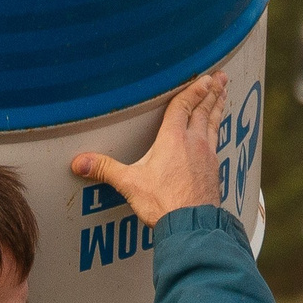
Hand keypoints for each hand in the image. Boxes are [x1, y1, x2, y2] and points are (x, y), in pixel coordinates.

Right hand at [72, 73, 226, 225]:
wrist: (192, 225)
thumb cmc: (163, 203)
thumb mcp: (130, 183)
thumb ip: (106, 169)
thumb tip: (79, 162)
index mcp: (174, 138)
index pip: (184, 106)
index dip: (193, 90)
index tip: (204, 77)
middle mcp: (194, 142)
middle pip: (204, 111)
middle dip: (211, 92)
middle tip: (221, 77)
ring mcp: (208, 156)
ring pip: (214, 124)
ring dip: (218, 107)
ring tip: (223, 95)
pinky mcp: (214, 170)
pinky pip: (217, 142)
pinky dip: (218, 130)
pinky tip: (217, 134)